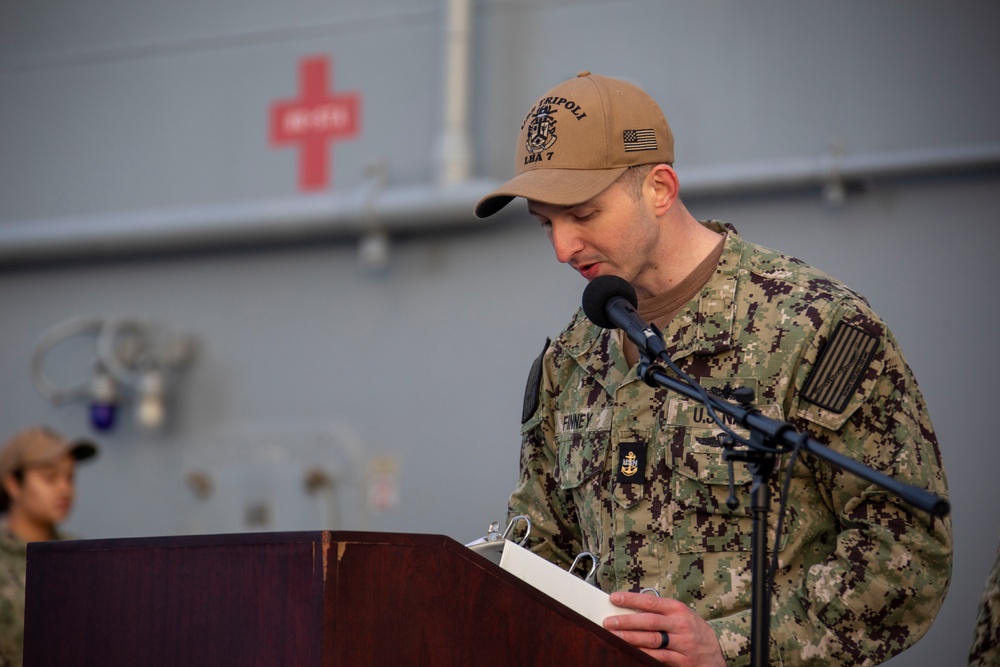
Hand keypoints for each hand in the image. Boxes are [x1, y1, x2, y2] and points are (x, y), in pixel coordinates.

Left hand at [604, 591, 725, 665]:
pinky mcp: (682, 661)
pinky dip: (644, 654)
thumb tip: (629, 608)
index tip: (614, 598)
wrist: (715, 654)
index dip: (631, 599)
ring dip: (631, 638)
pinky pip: (659, 657)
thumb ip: (659, 612)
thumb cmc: (692, 630)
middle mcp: (681, 625)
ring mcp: (682, 644)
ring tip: (615, 636)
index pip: (651, 602)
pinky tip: (631, 651)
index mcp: (678, 609)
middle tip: (608, 622)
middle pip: (649, 621)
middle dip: (627, 621)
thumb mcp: (680, 615)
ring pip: (653, 640)